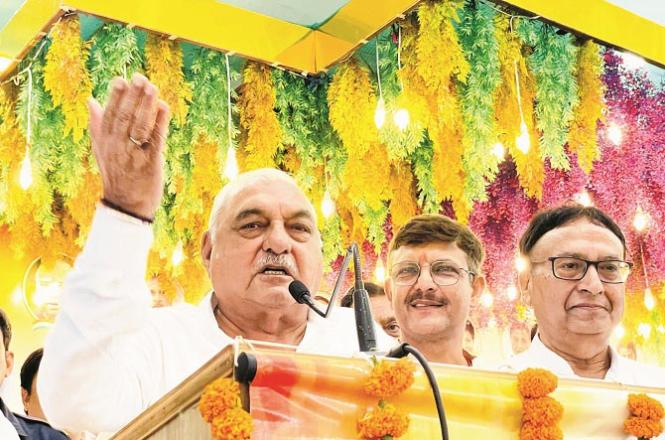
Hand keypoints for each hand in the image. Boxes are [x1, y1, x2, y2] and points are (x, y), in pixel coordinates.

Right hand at [88, 73, 170, 219]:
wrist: (127, 206)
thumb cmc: (117, 176)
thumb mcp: (101, 151)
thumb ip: (97, 126)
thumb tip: (90, 100)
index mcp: (105, 142)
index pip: (110, 115)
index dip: (115, 97)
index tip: (121, 79)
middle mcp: (117, 147)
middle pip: (125, 117)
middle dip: (132, 96)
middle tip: (140, 77)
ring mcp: (134, 155)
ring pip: (140, 126)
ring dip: (146, 105)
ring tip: (152, 87)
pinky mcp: (151, 164)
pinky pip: (155, 139)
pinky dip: (160, 122)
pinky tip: (164, 107)